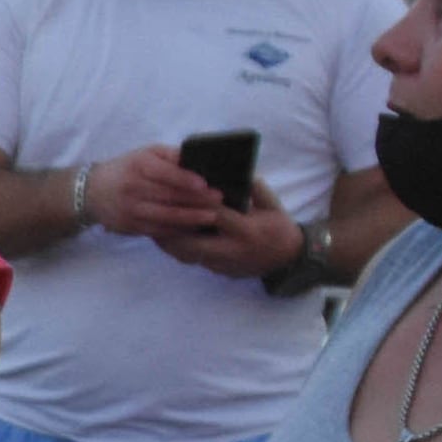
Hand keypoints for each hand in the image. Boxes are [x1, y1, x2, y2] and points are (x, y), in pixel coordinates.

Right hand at [89, 144, 228, 245]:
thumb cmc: (128, 168)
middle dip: (196, 200)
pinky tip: (193, 229)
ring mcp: (130, 209)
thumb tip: (200, 160)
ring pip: (165, 216)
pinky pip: (157, 230)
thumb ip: (172, 156)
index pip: (166, 173)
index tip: (207, 185)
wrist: (92, 191)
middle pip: (169, 196)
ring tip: (211, 217)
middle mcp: (133, 187)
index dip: (186, 180)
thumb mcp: (146, 154)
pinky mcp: (129, 226)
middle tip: (219, 202)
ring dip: (191, 218)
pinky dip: (177, 230)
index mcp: (139, 165)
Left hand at [150, 196, 308, 282]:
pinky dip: (179, 249)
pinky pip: (193, 260)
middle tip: (153, 213)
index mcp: (246, 230)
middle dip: (170, 229)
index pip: (214, 215)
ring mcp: (224, 264)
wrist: (289, 259)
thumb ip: (252, 186)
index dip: (195, 203)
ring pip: (187, 255)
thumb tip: (230, 170)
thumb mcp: (270, 203)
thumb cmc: (279, 225)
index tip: (176, 190)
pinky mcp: (219, 271)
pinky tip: (167, 236)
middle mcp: (232, 250)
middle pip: (190, 241)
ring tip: (152, 225)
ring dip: (168, 241)